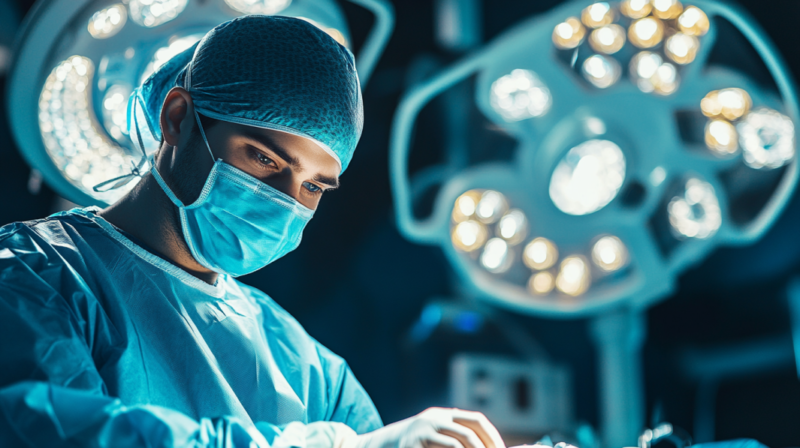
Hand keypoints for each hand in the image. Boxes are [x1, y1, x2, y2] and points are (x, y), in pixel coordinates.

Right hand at [354, 407, 505, 447]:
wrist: (373, 447)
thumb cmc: (409, 446)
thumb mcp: (431, 436)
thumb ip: (453, 438)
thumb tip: (486, 446)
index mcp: (442, 415)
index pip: (476, 420)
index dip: (493, 437)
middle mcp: (433, 419)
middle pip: (469, 434)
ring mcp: (421, 431)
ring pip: (456, 445)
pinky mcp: (412, 445)